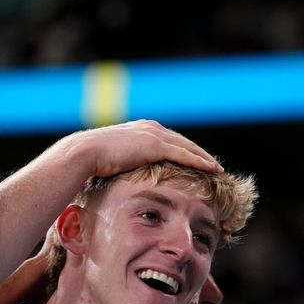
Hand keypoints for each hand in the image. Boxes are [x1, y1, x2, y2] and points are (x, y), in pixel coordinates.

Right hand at [52, 120, 221, 176]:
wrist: (86, 152)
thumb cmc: (91, 160)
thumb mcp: (110, 158)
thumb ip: (120, 161)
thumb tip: (119, 175)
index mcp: (141, 130)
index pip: (169, 139)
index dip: (183, 149)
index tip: (194, 159)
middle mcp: (151, 128)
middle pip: (182, 141)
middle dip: (198, 152)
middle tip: (212, 164)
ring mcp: (155, 135)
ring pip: (188, 147)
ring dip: (204, 157)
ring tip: (217, 168)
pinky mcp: (157, 146)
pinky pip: (185, 154)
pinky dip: (200, 161)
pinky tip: (212, 169)